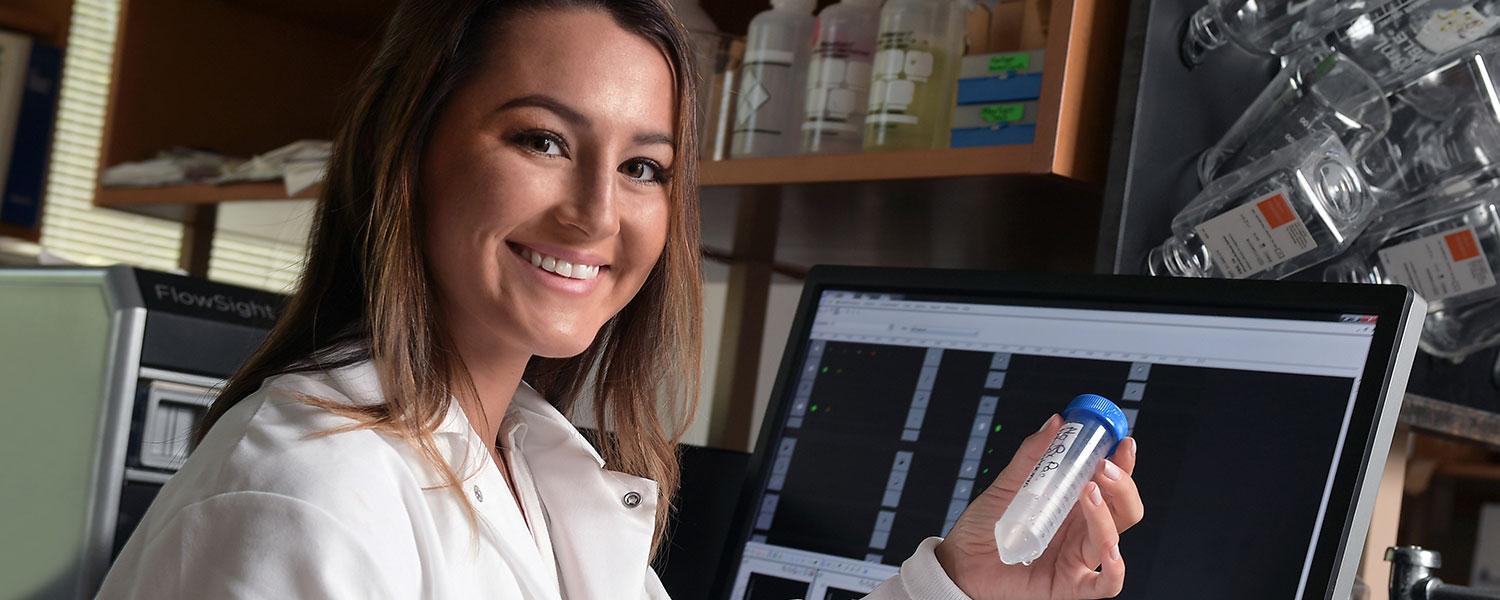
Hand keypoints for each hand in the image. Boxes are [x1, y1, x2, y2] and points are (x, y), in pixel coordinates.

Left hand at [934, 415, 1143, 599]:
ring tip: (1089, 490)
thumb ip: (1032, 455)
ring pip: (1113, 537)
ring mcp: (1078, 557)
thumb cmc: (985, 527)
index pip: (1112, 483)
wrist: (960, 562)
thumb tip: (1055, 422)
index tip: (1122, 441)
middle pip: (1123, 509)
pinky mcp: (1070, 584)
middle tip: (1102, 466)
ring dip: (1108, 513)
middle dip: (1122, 485)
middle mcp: (1081, 529)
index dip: (1124, 463)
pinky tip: (1109, 549)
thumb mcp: (1007, 484)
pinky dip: (1115, 568)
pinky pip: (1106, 583)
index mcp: (1073, 504)